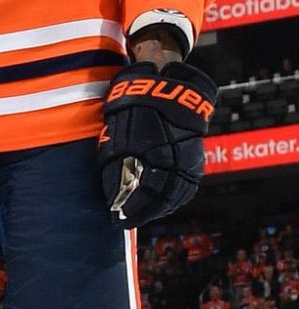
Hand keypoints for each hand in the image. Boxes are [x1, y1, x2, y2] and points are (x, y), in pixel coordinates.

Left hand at [98, 60, 216, 226]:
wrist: (168, 88)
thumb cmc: (135, 109)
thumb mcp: (118, 134)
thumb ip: (116, 164)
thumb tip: (111, 195)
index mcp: (155, 153)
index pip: (144, 190)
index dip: (130, 206)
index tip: (117, 217)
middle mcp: (176, 158)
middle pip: (162, 196)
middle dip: (143, 211)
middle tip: (126, 221)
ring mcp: (190, 159)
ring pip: (177, 193)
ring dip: (158, 208)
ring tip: (141, 216)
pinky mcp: (196, 158)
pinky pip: (187, 185)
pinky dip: (175, 198)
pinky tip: (163, 206)